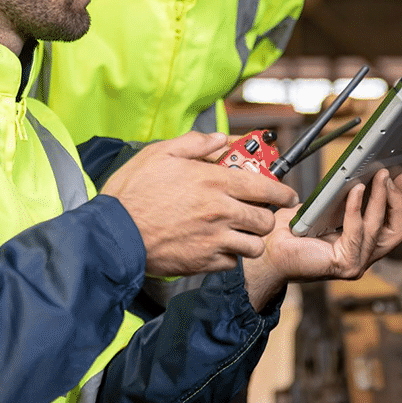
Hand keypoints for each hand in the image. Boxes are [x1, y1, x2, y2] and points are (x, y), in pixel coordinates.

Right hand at [101, 131, 298, 277]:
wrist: (114, 234)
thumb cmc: (133, 192)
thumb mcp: (161, 153)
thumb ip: (196, 144)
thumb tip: (220, 139)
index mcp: (213, 182)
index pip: (265, 187)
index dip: (282, 191)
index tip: (287, 194)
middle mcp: (220, 211)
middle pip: (265, 219)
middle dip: (266, 215)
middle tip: (257, 212)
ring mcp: (214, 240)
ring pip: (254, 245)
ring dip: (251, 238)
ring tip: (239, 232)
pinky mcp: (203, 262)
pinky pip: (233, 263)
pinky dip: (230, 256)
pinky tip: (217, 247)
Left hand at [242, 168, 401, 310]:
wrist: (268, 250)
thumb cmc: (291, 232)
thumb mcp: (325, 208)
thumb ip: (345, 198)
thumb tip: (361, 174)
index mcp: (361, 244)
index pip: (392, 225)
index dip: (399, 200)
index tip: (401, 176)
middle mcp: (362, 256)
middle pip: (396, 231)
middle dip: (396, 200)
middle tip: (391, 175)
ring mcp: (356, 264)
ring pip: (378, 229)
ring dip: (380, 199)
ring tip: (377, 176)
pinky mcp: (344, 265)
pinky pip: (356, 232)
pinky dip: (357, 208)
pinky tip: (355, 190)